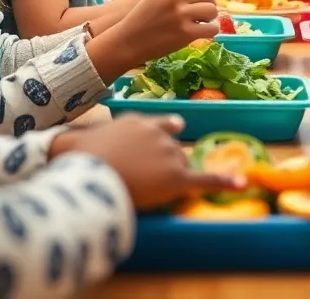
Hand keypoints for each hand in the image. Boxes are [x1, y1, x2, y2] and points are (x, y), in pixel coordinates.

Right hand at [49, 115, 242, 210]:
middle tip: (140, 179)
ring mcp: (169, 154)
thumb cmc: (76, 156)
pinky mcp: (176, 178)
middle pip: (172, 152)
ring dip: (168, 180)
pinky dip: (224, 182)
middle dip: (162, 166)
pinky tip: (241, 182)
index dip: (167, 132)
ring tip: (144, 189)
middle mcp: (159, 134)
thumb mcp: (84, 137)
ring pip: (179, 169)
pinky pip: (204, 180)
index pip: (163, 125)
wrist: (83, 169)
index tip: (177, 128)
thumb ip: (92, 134)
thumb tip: (68, 137)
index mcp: (140, 122)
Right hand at [90, 0, 219, 75]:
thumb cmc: (143, 14)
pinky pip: (211, 28)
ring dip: (209, 17)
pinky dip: (210, 30)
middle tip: (201, 12)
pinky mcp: (185, 33)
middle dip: (208, 3)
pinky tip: (201, 32)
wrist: (127, 40)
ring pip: (212, 10)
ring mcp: (180, 14)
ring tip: (200, 21)